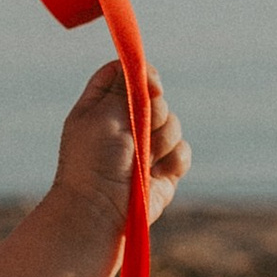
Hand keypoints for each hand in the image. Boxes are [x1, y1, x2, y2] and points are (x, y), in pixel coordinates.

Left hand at [52, 61, 190, 237]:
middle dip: (153, 113)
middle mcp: (124, 123)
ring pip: (173, 124)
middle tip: (138, 131)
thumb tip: (140, 64)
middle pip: (156, 97)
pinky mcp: (163, 168)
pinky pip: (182, 152)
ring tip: (142, 161)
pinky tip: (155, 174)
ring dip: (161, 141)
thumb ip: (125, 87)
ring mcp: (145, 146)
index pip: (124, 74)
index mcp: (101, 106)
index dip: (140, 73)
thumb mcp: (104, 114)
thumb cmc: (93, 162)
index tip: (150, 85)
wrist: (100, 212)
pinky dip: (173, 161)